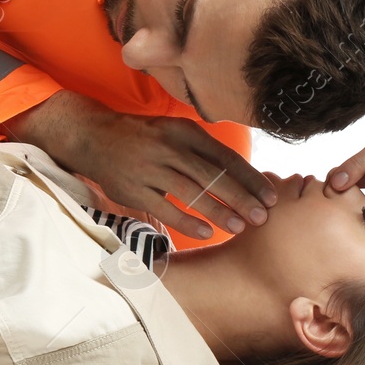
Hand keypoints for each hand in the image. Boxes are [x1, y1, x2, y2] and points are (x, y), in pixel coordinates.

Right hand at [66, 108, 276, 239]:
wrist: (94, 137)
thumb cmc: (145, 139)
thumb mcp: (175, 133)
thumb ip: (204, 152)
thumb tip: (244, 179)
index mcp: (184, 131)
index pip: (225, 157)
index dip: (250, 178)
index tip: (271, 197)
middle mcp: (168, 146)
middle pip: (212, 175)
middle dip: (241, 198)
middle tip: (262, 218)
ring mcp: (149, 167)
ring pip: (191, 192)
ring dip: (218, 211)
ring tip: (240, 227)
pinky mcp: (132, 188)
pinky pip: (164, 207)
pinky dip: (187, 221)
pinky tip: (206, 232)